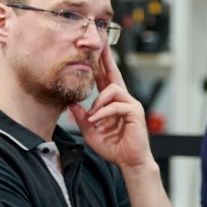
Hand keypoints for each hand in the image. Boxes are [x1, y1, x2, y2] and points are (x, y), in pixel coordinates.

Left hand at [67, 41, 152, 169]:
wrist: (129, 161)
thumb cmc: (114, 148)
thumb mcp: (91, 132)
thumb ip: (82, 118)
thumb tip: (71, 104)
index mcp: (113, 103)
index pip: (106, 79)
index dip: (100, 65)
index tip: (96, 51)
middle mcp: (123, 99)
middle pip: (114, 73)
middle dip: (106, 59)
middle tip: (101, 44)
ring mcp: (131, 104)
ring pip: (112, 89)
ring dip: (98, 102)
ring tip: (93, 117)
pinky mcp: (135, 111)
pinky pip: (116, 105)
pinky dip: (104, 112)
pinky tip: (97, 121)